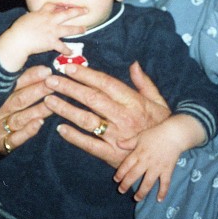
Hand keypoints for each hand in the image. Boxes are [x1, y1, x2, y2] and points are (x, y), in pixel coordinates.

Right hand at [0, 3, 86, 71]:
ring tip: (84, 29)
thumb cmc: (19, 29)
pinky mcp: (52, 42)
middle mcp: (50, 20)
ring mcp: (53, 31)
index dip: (60, 5)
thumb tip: (34, 17)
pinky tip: (71, 52)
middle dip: (78, 11)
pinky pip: (63, 47)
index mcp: (42, 13)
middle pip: (67, 13)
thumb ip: (34, 17)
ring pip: (70, 29)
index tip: (66, 6)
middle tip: (86, 10)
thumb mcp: (27, 18)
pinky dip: (67, 50)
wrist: (19, 39)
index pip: (53, 6)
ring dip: (78, 29)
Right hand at [0, 65, 54, 154]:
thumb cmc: (4, 110)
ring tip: (52, 104)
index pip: (12, 84)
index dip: (30, 77)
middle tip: (53, 85)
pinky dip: (28, 131)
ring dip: (37, 110)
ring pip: (19, 118)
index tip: (47, 71)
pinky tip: (40, 123)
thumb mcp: (7, 94)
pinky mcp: (0, 144)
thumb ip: (21, 82)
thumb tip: (44, 68)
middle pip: (17, 100)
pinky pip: (15, 138)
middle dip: (37, 91)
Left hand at [44, 61, 170, 167]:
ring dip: (66, 109)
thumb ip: (144, 82)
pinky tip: (60, 129)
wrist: (168, 153)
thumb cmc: (161, 125)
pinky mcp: (111, 154)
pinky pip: (89, 144)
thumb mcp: (158, 101)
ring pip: (86, 119)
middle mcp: (123, 116)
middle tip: (50, 80)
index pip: (104, 83)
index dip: (85, 74)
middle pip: (91, 98)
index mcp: (133, 101)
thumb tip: (133, 64)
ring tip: (49, 100)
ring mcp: (116, 136)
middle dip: (68, 88)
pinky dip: (74, 137)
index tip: (68, 67)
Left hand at [115, 115, 202, 201]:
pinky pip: (165, 183)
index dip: (120, 173)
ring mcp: (157, 167)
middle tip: (121, 191)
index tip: (116, 180)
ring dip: (142, 192)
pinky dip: (163, 192)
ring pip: (148, 183)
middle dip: (126, 185)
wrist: (174, 134)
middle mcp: (146, 162)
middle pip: (134, 175)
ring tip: (137, 199)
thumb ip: (128, 142)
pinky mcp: (167, 170)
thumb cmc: (156, 134)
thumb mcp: (140, 136)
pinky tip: (159, 200)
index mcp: (138, 153)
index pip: (126, 165)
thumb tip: (117, 143)